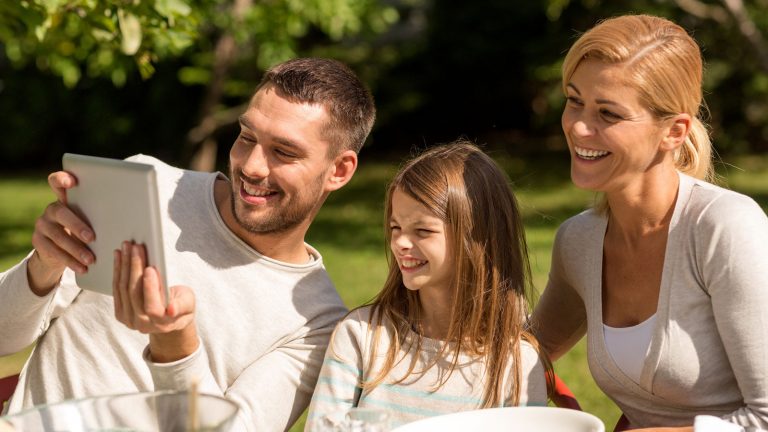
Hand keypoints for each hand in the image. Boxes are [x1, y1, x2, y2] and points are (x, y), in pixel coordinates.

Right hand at [28, 171, 94, 295]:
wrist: (58, 251)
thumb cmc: (84, 230)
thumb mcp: (91, 220)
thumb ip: (101, 214)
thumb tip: (133, 218)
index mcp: (65, 199)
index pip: (57, 182)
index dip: (61, 179)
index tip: (71, 181)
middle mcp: (52, 209)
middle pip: (61, 212)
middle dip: (77, 225)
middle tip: (92, 237)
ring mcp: (42, 225)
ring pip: (58, 236)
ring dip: (76, 249)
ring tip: (91, 259)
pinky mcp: (38, 242)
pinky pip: (53, 252)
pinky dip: (70, 261)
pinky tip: (82, 268)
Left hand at [113, 241, 198, 361]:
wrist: (168, 318)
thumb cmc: (181, 306)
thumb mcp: (188, 304)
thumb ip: (181, 306)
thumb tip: (171, 309)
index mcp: (162, 323)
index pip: (152, 307)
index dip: (150, 288)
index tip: (150, 268)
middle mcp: (142, 324)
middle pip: (134, 294)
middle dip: (135, 267)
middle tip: (136, 247)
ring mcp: (128, 319)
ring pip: (123, 289)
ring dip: (123, 265)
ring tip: (126, 247)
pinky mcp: (120, 312)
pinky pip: (117, 289)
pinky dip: (117, 271)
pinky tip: (119, 257)